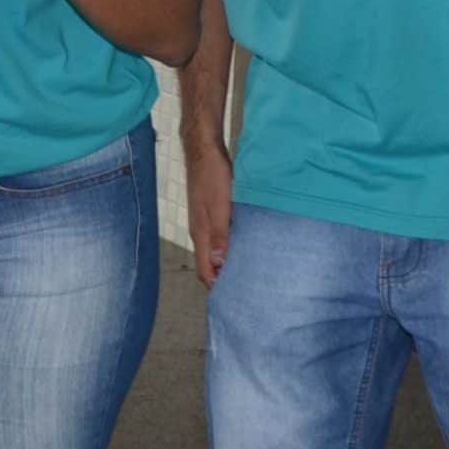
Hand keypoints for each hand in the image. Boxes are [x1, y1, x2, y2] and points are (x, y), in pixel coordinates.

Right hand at [186, 140, 232, 288]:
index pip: (204, 270)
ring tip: (248, 270)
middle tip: (245, 289)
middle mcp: (200, 231)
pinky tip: (244, 243)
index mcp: (200, 233)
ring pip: (214, 251)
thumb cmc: (211, 175)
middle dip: (223, 278)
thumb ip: (219, 234)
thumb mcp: (219, 205)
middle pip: (209, 264)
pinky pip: (219, 237)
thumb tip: (218, 263)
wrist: (203, 150)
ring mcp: (204, 221)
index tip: (234, 298)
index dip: (216, 286)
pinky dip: (229, 246)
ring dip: (227, 262)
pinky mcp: (211, 212)